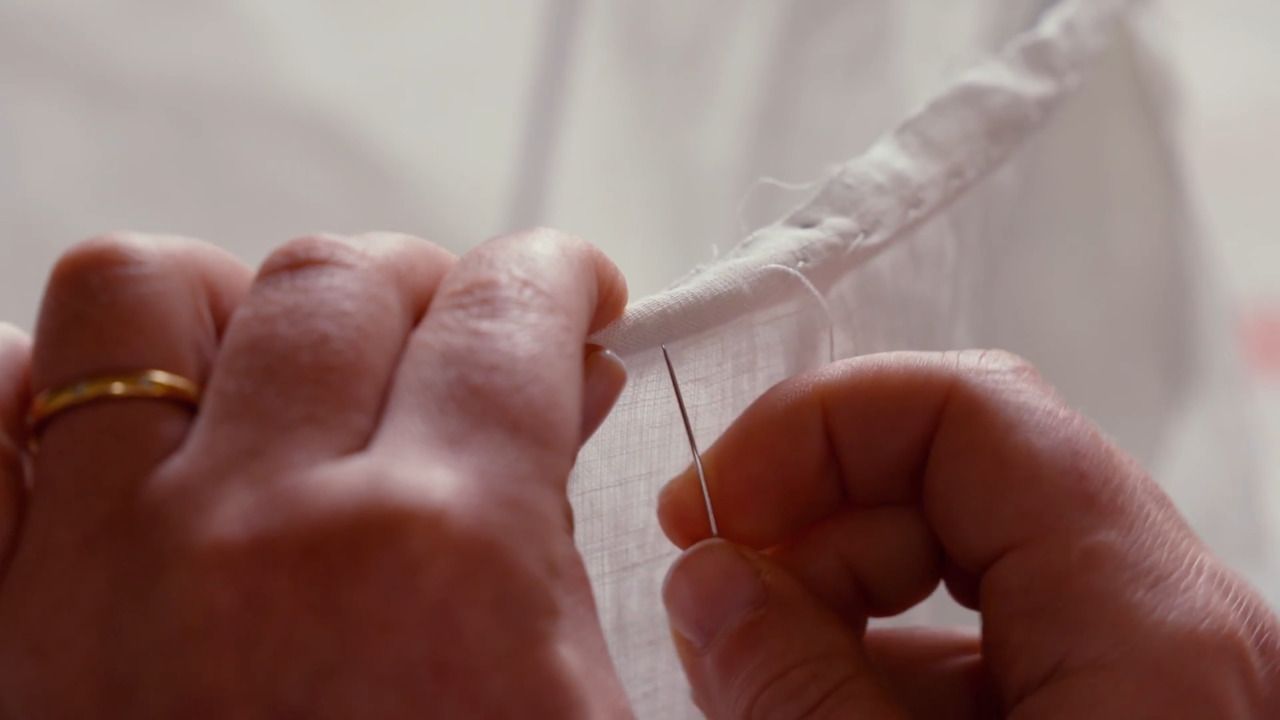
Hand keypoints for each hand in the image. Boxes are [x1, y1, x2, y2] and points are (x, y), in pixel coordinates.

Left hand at [0, 231, 631, 717]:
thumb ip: (561, 539)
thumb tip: (559, 391)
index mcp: (436, 559)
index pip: (506, 315)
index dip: (553, 279)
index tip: (567, 291)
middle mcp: (252, 531)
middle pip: (336, 280)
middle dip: (422, 288)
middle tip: (456, 345)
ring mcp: (91, 568)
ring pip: (139, 294)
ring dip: (234, 307)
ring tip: (289, 370)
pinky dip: (43, 394)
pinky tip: (125, 437)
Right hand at [658, 351, 1279, 718]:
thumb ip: (798, 693)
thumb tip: (705, 583)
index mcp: (1150, 621)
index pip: (973, 406)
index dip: (815, 426)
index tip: (710, 508)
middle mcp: (1168, 618)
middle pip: (957, 475)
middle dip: (811, 527)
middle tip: (713, 609)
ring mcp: (1145, 665)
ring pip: (960, 564)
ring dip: (835, 605)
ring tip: (754, 682)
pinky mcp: (1118, 709)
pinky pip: (983, 644)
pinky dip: (884, 666)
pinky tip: (821, 711)